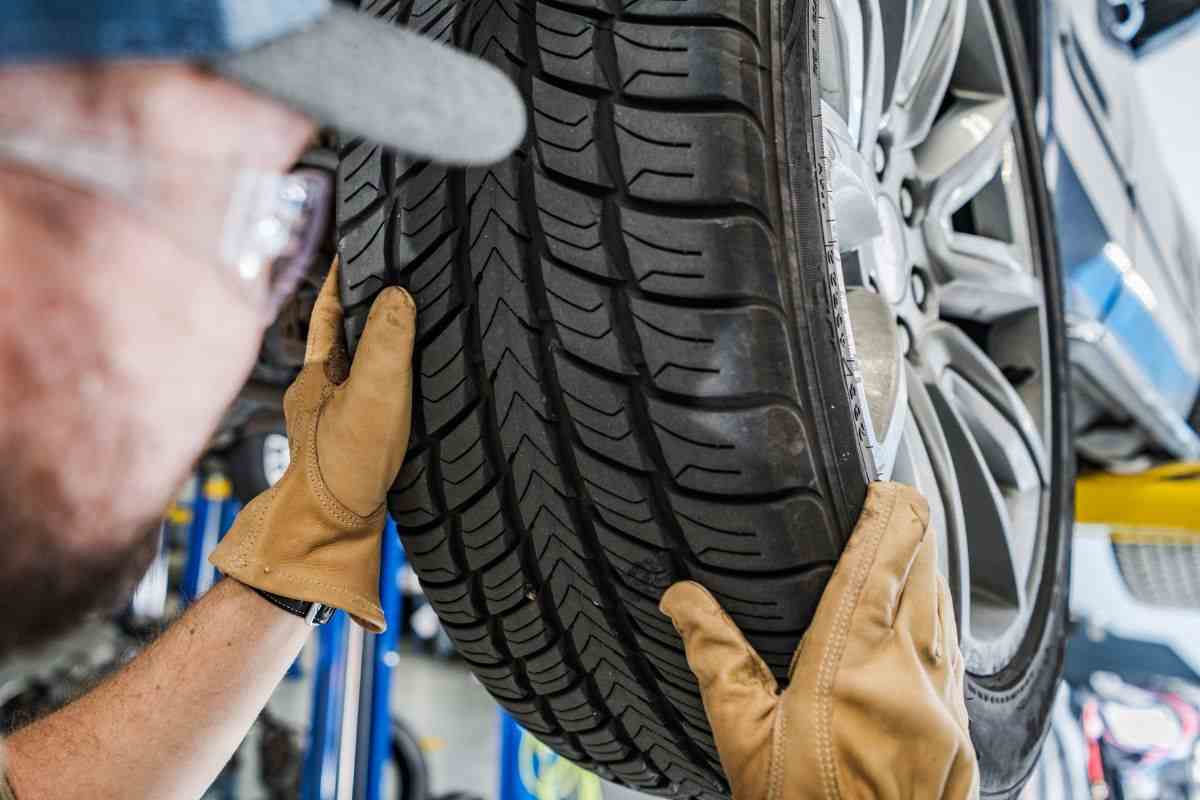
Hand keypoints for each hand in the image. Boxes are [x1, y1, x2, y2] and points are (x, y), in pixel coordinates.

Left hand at [210, 259, 414, 630]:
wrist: (332, 534)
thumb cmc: (342, 469)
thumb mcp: (371, 394)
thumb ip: (386, 341)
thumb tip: (398, 293)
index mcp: (315, 372)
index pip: (327, 308)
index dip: (342, 276)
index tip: (357, 245)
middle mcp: (320, 391)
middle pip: (343, 334)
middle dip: (363, 305)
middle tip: (390, 276)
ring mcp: (335, 419)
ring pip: (358, 365)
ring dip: (378, 343)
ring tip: (408, 322)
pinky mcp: (355, 444)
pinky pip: (374, 396)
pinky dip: (390, 381)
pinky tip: (409, 388)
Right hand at [660, 482, 977, 799]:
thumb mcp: (742, 736)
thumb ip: (716, 656)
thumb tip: (682, 599)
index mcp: (852, 665)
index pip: (885, 558)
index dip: (891, 510)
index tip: (882, 484)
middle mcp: (911, 676)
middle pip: (927, 572)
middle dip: (913, 530)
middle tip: (894, 502)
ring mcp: (945, 707)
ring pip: (947, 611)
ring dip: (931, 571)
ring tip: (911, 545)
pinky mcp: (959, 735)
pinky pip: (957, 655)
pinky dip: (941, 620)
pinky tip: (927, 620)